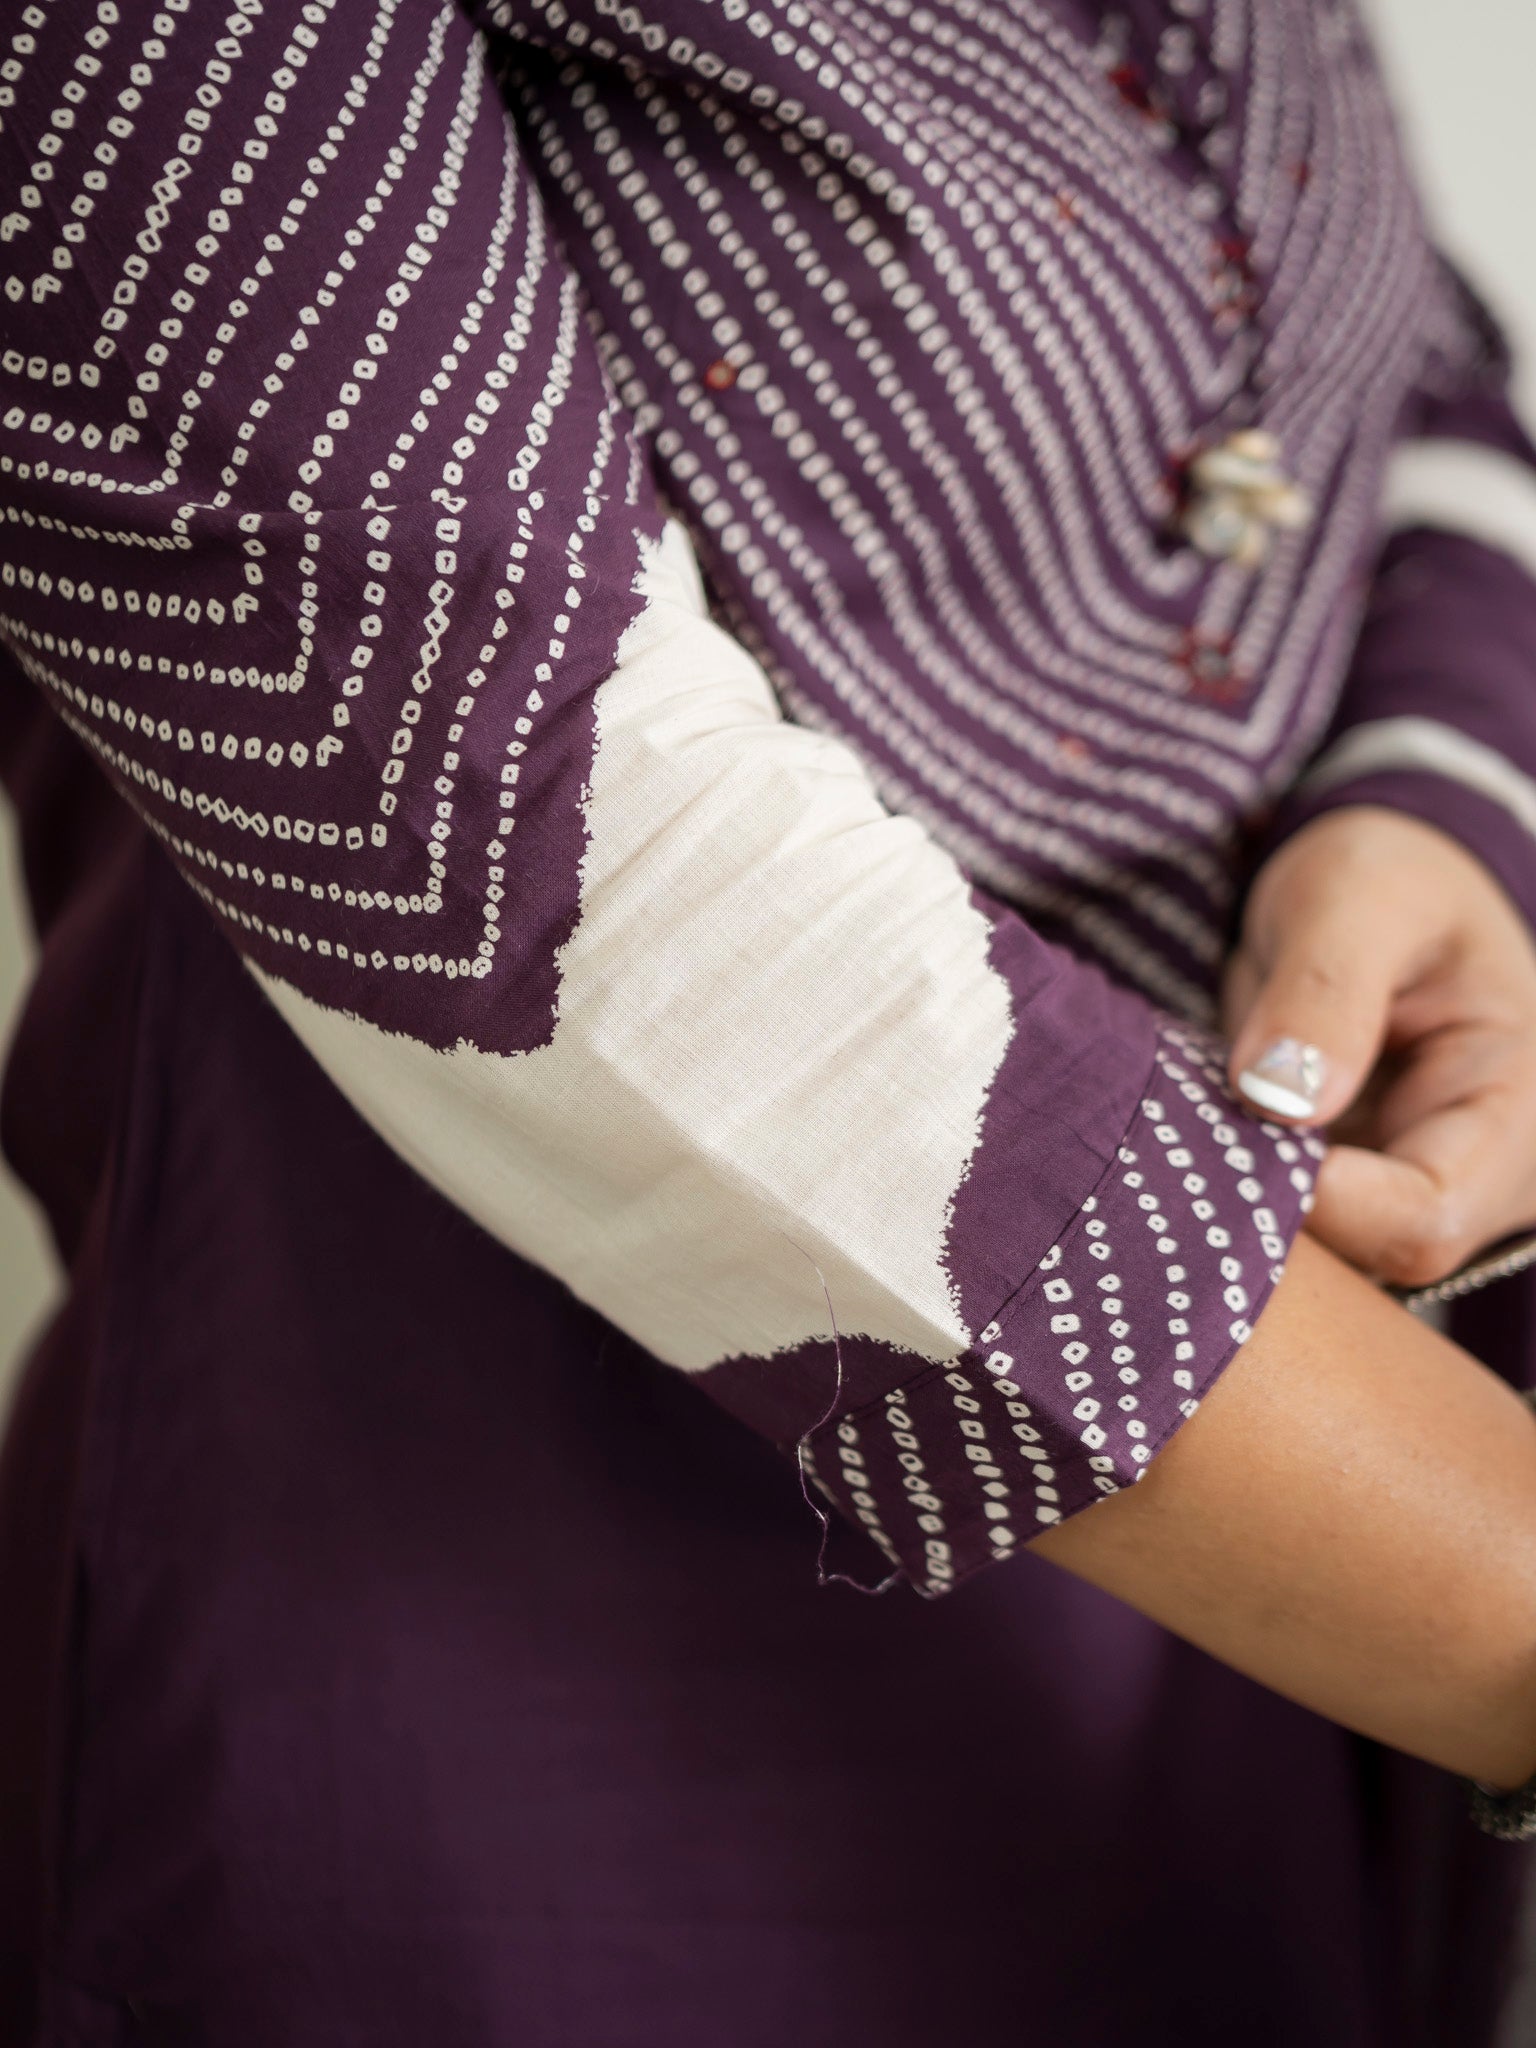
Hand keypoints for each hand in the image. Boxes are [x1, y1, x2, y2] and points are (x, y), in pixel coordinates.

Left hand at [1223, 806, 1535, 1288]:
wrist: (1375, 884)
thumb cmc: (1386, 877)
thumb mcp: (1357, 899)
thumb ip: (1324, 991)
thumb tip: (1275, 1098)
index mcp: (1516, 1111)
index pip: (1424, 1217)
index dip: (1319, 1199)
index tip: (1234, 1127)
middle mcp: (1480, 1177)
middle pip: (1370, 1257)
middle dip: (1269, 1211)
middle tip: (1181, 1133)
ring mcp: (1411, 1192)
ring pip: (1324, 1258)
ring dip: (1243, 1205)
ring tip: (1183, 1128)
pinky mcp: (1353, 1193)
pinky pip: (1288, 1230)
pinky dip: (1230, 1193)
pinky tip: (1186, 1144)